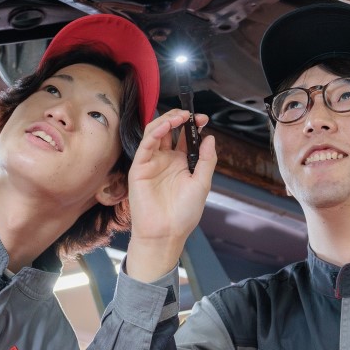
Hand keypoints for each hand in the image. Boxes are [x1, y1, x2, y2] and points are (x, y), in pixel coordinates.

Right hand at [124, 109, 216, 282]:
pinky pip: (145, 145)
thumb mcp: (202, 184)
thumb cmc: (183, 213)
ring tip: (179, 117)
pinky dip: (155, 133)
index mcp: (181, 163)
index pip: (185, 137)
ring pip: (154, 133)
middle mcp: (165, 159)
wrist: (166, 233)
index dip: (193, 125)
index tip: (203, 119)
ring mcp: (152, 162)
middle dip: (179, 118)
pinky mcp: (139, 167)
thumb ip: (206, 160)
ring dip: (166, 121)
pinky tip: (165, 127)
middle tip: (190, 115)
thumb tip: (210, 138)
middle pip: (168, 130)